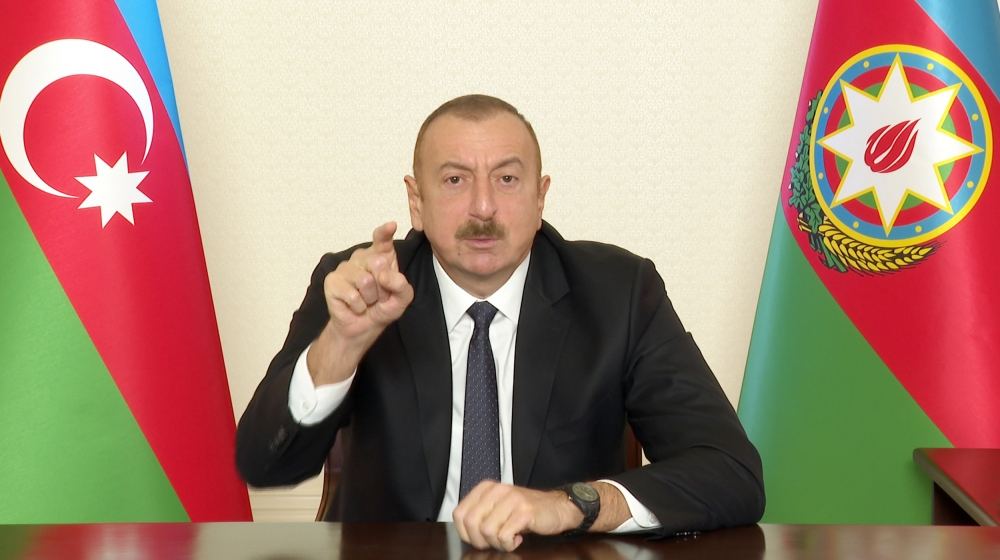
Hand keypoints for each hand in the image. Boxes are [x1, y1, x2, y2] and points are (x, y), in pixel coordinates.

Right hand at [307, 222, 413, 384]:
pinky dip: (359, 307)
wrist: (362, 329)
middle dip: (383, 287)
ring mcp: (345, 268)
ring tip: (366, 302)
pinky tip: (355, 307)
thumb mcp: (401, 299)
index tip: (391, 226)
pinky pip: (353, 295)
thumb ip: (401, 285)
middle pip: (378, 263)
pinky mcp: (332, 281)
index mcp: (380, 256)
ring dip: (370, 299)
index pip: (382, 240)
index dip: (385, 233)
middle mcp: (361, 258)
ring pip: (365, 281)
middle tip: (378, 296)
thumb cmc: (381, 309)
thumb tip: (383, 274)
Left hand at [452, 481, 582, 551]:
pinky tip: (517, 538)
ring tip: (508, 539)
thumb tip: (464, 532)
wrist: (557, 508)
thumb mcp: (498, 507)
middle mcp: (497, 490)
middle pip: (470, 523)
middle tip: (494, 542)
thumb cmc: (525, 512)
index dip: (465, 533)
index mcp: (486, 488)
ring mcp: (511, 499)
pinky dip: (509, 544)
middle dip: (480, 540)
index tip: (479, 538)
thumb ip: (480, 514)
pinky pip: (504, 536)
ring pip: (486, 531)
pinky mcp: (524, 511)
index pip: (459, 514)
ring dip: (496, 543)